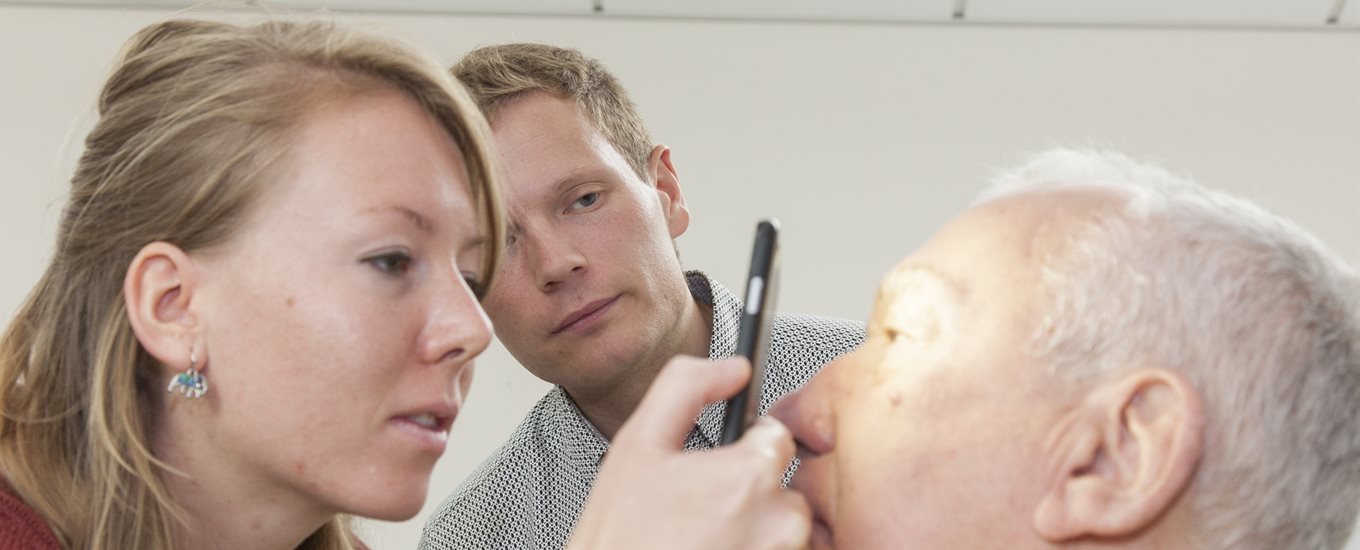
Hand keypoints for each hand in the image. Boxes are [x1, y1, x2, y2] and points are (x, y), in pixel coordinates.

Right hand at [567, 356, 809, 549]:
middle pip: (783, 484)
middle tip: (700, 511)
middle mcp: (778, 522)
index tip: (716, 466)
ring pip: (783, 527)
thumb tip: (733, 367)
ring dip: (753, 530)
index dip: (743, 446)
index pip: (777, 435)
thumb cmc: (619, 539)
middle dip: (749, 492)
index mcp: (749, 476)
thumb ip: (687, 387)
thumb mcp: (637, 445)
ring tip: (703, 539)